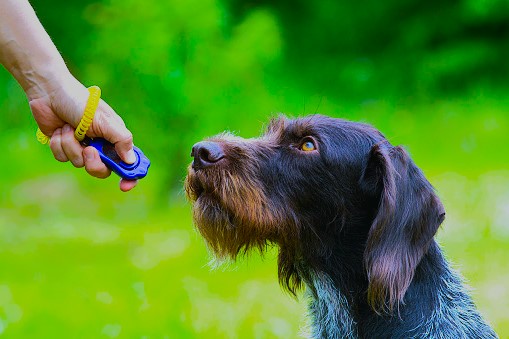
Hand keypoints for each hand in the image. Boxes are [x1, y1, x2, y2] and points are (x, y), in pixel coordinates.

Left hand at [29, 74, 137, 191]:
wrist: (50, 93)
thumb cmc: (81, 103)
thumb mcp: (105, 121)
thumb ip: (121, 140)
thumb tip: (130, 161)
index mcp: (115, 138)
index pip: (127, 162)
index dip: (129, 175)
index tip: (124, 186)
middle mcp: (100, 145)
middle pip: (102, 170)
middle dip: (93, 162)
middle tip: (88, 150)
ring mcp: (82, 146)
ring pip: (79, 164)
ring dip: (71, 146)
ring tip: (69, 128)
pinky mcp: (64, 146)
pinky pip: (63, 158)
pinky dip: (59, 144)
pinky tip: (59, 130)